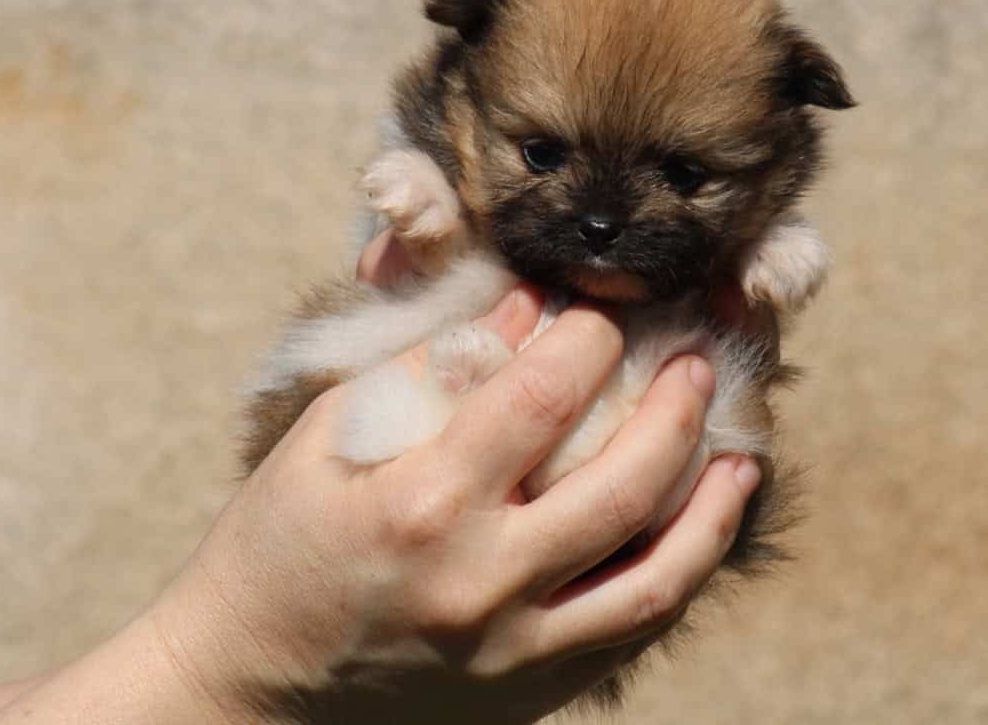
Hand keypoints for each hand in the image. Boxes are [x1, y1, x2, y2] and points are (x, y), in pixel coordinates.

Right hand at [142, 234, 762, 723]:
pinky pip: (634, 630)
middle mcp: (481, 584)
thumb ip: (426, 365)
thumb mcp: (324, 437)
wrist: (247, 693)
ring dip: (710, 503)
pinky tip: (703, 525)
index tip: (598, 309)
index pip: (540, 399)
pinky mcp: (532, 691)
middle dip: (675, 408)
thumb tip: (522, 303)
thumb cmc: (274, 548)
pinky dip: (682, 571)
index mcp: (421, 506)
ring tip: (740, 448)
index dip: (586, 338)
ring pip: (657, 575)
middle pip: (622, 484)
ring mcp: (515, 651)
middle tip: (696, 358)